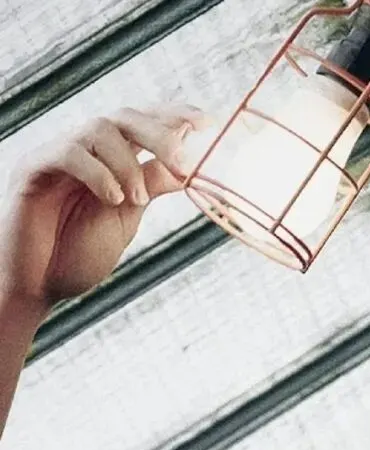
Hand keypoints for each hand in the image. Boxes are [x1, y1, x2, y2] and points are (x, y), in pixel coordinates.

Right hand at [0, 103, 210, 306]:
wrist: (38, 283)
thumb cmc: (78, 252)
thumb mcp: (126, 218)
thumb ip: (150, 187)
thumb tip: (188, 166)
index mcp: (112, 161)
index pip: (144, 124)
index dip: (174, 117)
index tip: (207, 124)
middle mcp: (86, 151)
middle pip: (125, 118)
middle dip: (159, 134)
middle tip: (181, 162)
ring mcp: (59, 156)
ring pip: (100, 130)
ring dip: (127, 164)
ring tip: (136, 200)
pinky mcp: (34, 168)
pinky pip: (69, 153)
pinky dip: (98, 173)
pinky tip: (113, 199)